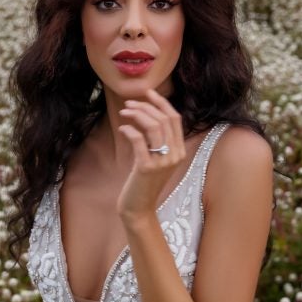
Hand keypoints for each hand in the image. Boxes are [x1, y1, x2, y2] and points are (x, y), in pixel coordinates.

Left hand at [116, 87, 185, 220]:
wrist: (139, 209)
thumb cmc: (144, 183)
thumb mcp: (156, 160)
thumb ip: (158, 142)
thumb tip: (148, 115)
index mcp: (180, 151)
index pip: (175, 119)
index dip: (161, 103)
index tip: (148, 92)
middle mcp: (175, 155)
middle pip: (164, 119)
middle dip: (146, 106)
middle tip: (129, 103)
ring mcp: (162, 162)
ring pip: (153, 127)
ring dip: (137, 115)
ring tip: (124, 112)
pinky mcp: (147, 168)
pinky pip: (138, 140)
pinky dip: (129, 130)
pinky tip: (122, 129)